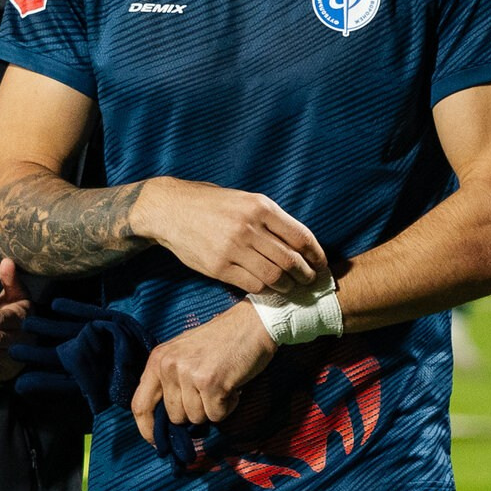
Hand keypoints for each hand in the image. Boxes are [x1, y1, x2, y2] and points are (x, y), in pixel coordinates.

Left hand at [131, 303, 274, 440]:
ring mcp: (189, 375)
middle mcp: (168, 366)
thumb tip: (169, 419)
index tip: (157, 442)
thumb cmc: (222, 340)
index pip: (140, 404)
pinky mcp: (211, 383)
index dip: (147, 429)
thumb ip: (170, 379)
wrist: (253, 323)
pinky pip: (216, 415)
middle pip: (175, 416)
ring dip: (213, 408)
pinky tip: (233, 386)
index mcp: (158, 359)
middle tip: (209, 392)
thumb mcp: (184, 353)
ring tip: (223, 384)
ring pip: (196, 418)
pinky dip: (228, 406)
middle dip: (194, 411)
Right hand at [135, 178, 327, 295]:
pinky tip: (269, 289)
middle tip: (309, 280)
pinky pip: (252, 285)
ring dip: (287, 285)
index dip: (316, 254)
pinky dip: (265, 290)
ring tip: (290, 287)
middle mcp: (249, 227)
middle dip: (305, 274)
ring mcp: (233, 248)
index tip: (321, 264)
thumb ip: (270, 219)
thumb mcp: (245, 200)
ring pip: (274, 276)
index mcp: (261, 207)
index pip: (301, 237)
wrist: (169, 209)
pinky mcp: (218, 267)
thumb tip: (299, 243)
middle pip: (290, 260)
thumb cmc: (211, 204)